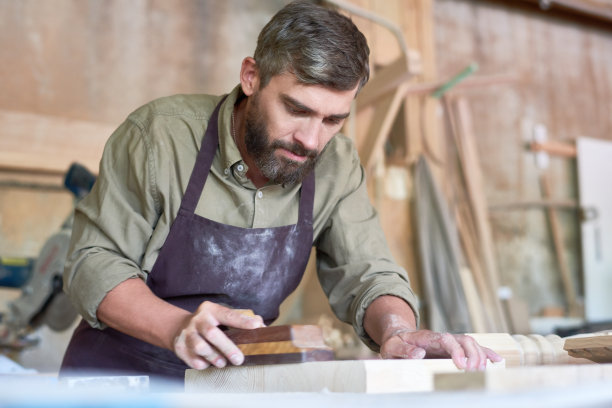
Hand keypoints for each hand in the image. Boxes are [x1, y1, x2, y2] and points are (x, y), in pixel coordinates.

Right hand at [173, 301, 264, 369]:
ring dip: (214, 357)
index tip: (256, 327)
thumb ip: (240, 319)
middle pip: (212, 333)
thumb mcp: (220, 316)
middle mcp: (197, 319)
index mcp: (210, 310)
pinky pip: (193, 360)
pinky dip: (203, 364)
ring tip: (222, 363)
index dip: (242, 321)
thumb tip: (260, 325)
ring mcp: (186, 333)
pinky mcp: (179, 347)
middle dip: (227, 348)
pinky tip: (209, 363)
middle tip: (239, 359)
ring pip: (200, 347)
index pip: (228, 314)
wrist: (179, 327)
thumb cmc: (208, 323)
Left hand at [380, 329, 502, 370]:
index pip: (447, 339)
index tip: (460, 365)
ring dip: (481, 356)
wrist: (397, 337)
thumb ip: (403, 350)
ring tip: (484, 371)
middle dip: (473, 354)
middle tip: (473, 371)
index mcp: (427, 337)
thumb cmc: (394, 344)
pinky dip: (486, 353)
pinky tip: (497, 361)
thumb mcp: (392, 347)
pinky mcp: (455, 349)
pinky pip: (473, 349)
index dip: (456, 350)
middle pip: (464, 339)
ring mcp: (450, 343)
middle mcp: (442, 338)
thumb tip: (419, 354)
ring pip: (472, 344)